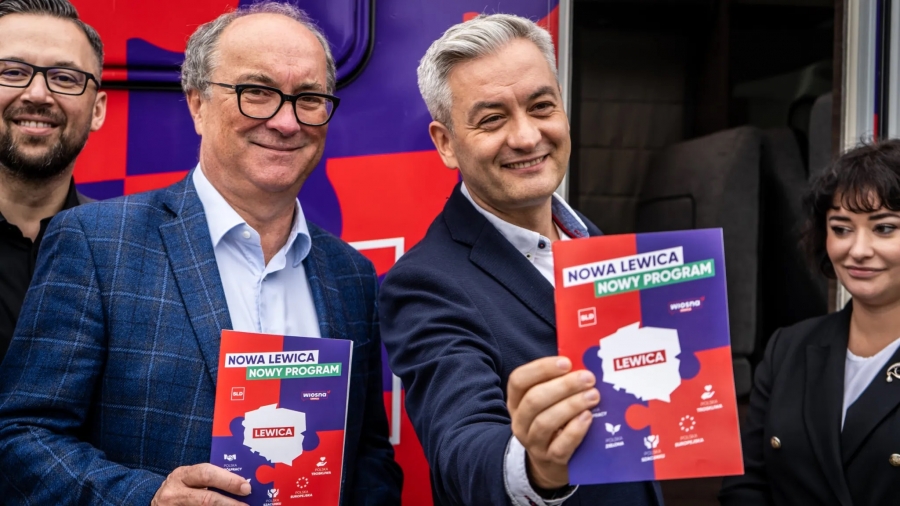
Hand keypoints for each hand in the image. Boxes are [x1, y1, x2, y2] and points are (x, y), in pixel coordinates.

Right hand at [151, 463, 250, 505]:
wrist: (156, 503)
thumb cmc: (180, 489)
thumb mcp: (189, 479)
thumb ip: (210, 479)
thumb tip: (241, 485)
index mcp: (182, 475)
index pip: (207, 474)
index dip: (228, 481)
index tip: (246, 487)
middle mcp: (174, 493)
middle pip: (206, 499)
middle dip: (229, 503)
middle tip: (247, 505)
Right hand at [507, 356, 598, 489]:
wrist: (551, 460)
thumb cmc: (555, 420)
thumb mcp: (549, 401)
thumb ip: (559, 383)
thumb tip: (584, 364)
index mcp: (516, 401)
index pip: (518, 380)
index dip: (541, 369)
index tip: (566, 362)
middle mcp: (520, 421)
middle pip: (534, 400)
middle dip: (563, 386)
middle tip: (588, 378)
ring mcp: (533, 442)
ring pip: (545, 422)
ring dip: (571, 405)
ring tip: (593, 395)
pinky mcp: (550, 458)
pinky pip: (560, 445)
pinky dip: (575, 430)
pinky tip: (588, 417)